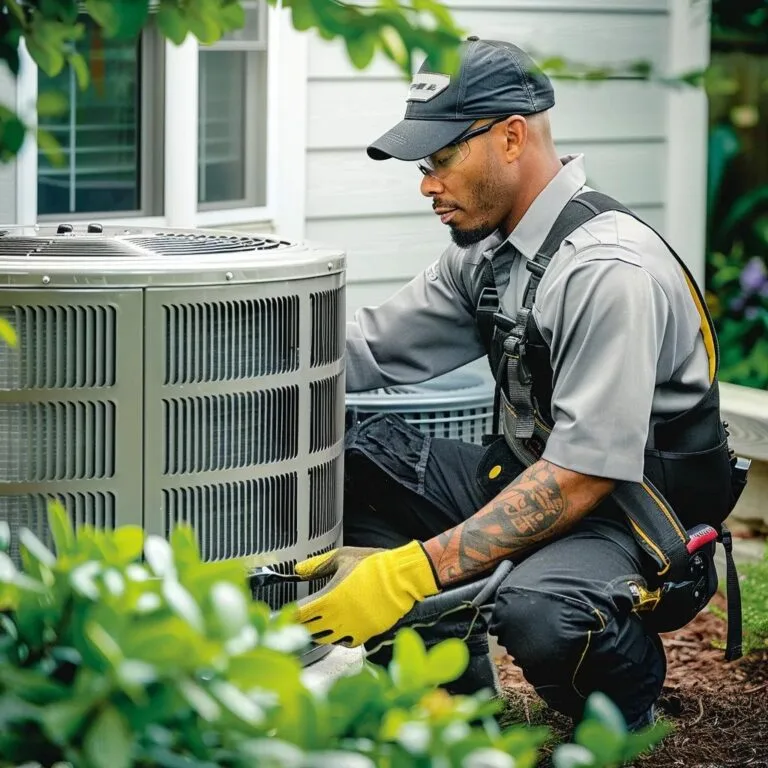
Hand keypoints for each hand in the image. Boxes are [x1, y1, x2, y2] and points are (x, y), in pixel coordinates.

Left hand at [294, 541, 439, 646]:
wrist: (400, 577)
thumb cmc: (373, 565)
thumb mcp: (342, 557)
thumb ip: (317, 565)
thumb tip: (298, 570)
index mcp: (330, 598)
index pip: (301, 614)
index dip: (290, 614)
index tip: (284, 613)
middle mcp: (338, 618)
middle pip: (309, 629)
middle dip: (301, 624)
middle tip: (297, 619)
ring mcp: (351, 629)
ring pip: (324, 638)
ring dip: (316, 632)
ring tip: (313, 625)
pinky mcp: (364, 634)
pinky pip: (344, 643)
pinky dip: (337, 638)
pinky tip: (336, 629)